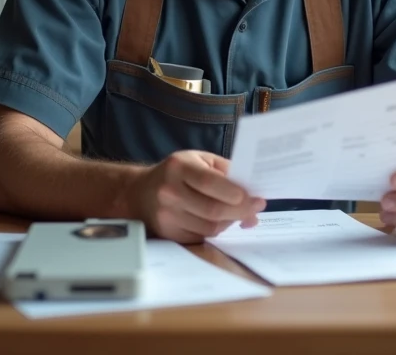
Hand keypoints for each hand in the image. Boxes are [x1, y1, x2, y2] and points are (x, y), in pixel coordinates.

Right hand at [129, 150, 265, 243]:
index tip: (256, 198)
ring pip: (210, 227)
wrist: (139, 192)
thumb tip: (252, 192)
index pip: (211, 183)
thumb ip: (225, 171)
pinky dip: (217, 230)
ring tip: (238, 213)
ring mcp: (167, 216)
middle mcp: (169, 192)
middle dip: (241, 211)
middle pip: (213, 210)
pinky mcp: (168, 233)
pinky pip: (202, 236)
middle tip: (256, 209)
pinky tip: (221, 221)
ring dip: (230, 222)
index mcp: (179, 167)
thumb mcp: (199, 159)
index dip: (237, 193)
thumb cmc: (177, 172)